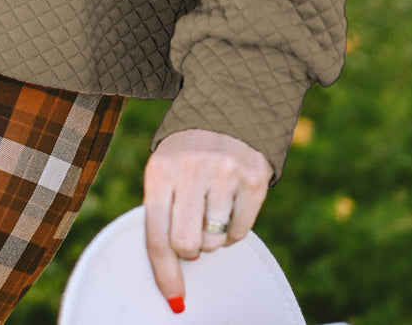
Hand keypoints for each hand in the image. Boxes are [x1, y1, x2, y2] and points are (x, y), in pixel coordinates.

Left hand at [143, 127, 274, 312]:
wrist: (226, 113)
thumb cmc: (185, 156)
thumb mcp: (164, 172)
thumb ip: (162, 214)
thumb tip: (170, 278)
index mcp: (160, 170)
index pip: (157, 235)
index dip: (165, 273)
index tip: (174, 298)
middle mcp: (192, 170)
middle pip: (187, 245)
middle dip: (190, 248)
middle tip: (193, 231)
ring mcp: (225, 173)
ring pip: (215, 241)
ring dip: (213, 235)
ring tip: (211, 207)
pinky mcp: (254, 178)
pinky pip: (240, 232)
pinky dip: (234, 229)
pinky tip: (229, 204)